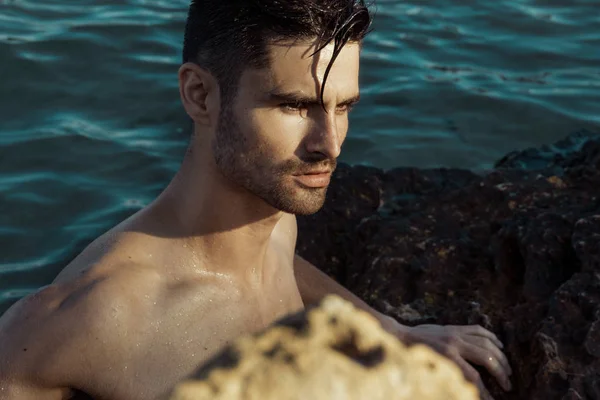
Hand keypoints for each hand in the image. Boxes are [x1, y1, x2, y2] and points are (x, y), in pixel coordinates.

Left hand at [397, 323, 512, 398]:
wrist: (401, 336)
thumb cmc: (412, 357)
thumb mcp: (428, 370)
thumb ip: (449, 376)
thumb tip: (466, 388)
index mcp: (447, 356)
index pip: (473, 377)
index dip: (485, 392)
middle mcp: (454, 343)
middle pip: (486, 358)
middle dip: (501, 373)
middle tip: (508, 385)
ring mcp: (455, 333)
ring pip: (487, 343)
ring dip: (500, 357)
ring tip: (508, 370)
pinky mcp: (455, 327)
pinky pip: (478, 330)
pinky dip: (492, 337)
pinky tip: (500, 346)